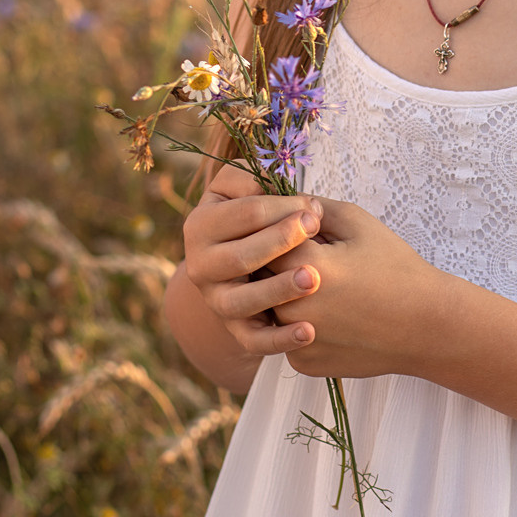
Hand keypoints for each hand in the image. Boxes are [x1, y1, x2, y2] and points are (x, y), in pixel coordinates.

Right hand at [180, 163, 325, 357]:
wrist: (245, 260)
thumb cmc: (254, 215)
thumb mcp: (245, 188)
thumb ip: (251, 176)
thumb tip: (266, 181)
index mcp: (200, 225)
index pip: (246, 213)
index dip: (283, 207)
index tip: (315, 206)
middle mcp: (200, 266)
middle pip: (242, 256)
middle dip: (282, 241)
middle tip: (317, 230)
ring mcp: (216, 300)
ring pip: (243, 301)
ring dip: (278, 291)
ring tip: (313, 279)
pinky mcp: (235, 329)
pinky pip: (254, 341)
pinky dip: (280, 340)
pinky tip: (309, 331)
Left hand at [269, 197, 452, 379]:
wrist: (425, 326)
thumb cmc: (396, 268)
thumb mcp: (359, 224)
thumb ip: (316, 206)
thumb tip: (284, 199)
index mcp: (304, 265)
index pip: (261, 239)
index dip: (274, 231)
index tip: (290, 231)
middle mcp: (292, 306)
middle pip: (259, 278)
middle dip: (273, 265)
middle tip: (302, 259)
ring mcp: (295, 340)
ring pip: (268, 310)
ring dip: (280, 297)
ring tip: (318, 288)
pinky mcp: (303, 363)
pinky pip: (285, 338)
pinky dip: (298, 326)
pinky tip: (329, 317)